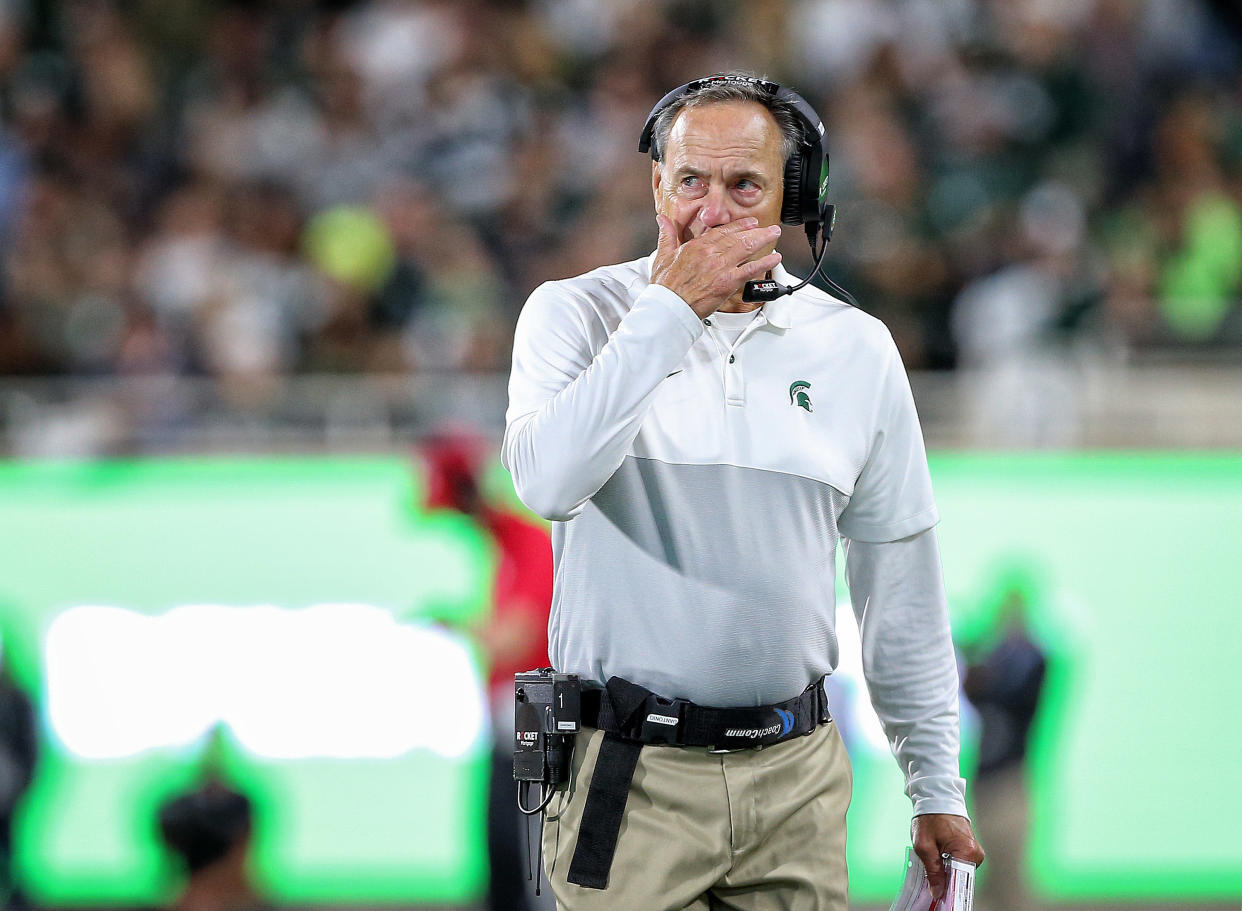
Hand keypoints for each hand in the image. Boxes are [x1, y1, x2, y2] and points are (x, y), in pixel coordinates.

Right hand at [650, 213, 781, 318]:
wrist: (670, 306)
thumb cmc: (666, 287)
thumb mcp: (662, 256)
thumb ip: (667, 235)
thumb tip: (662, 220)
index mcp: (697, 246)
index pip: (721, 231)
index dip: (737, 226)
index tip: (748, 223)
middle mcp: (711, 253)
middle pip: (738, 237)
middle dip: (755, 230)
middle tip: (767, 227)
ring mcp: (721, 267)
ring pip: (746, 248)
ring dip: (763, 240)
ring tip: (774, 234)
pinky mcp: (728, 282)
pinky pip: (751, 269)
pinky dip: (764, 263)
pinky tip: (774, 258)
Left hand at [911, 813, 984, 899]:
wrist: (936, 799)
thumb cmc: (929, 818)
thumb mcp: (924, 846)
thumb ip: (932, 871)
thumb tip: (938, 892)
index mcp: (967, 851)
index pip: (961, 881)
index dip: (948, 891)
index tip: (939, 897)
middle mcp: (976, 853)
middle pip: (961, 878)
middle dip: (946, 880)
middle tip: (931, 877)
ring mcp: (975, 851)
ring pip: (960, 872)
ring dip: (947, 871)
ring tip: (934, 860)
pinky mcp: (971, 849)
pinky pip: (961, 864)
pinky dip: (949, 864)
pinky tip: (939, 857)